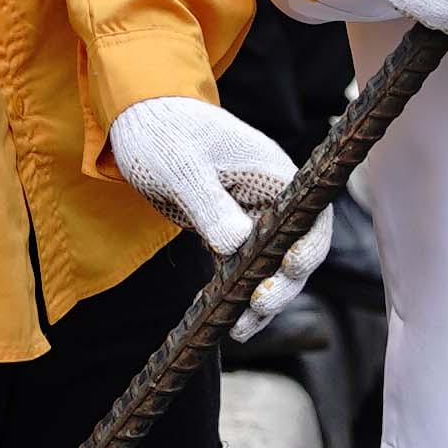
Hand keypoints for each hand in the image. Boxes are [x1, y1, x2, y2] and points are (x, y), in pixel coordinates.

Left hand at [110, 95, 316, 330]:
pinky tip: (228, 318)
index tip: (290, 269)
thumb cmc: (164, 133)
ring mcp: (250, 213)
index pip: (310, 217)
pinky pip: (244, 266)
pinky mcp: (228, 227)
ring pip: (271, 264)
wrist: (138, 118)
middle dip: (283, 284)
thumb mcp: (183, 168)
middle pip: (296, 249)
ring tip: (240, 329)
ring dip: (262, 297)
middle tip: (256, 309)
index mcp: (273, 173)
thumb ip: (211, 207)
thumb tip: (238, 247)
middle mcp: (270, 196)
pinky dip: (239, 291)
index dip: (308, 247)